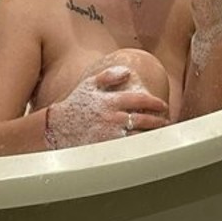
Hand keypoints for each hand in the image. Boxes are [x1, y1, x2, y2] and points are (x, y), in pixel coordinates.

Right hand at [43, 65, 168, 147]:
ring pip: (139, 136)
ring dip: (152, 136)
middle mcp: (112, 117)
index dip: (155, 102)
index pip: (141, 99)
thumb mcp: (89, 84)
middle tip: (166, 122)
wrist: (55, 127)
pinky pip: (128, 149)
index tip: (164, 106)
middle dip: (158, 121)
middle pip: (144, 119)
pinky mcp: (106, 148)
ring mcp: (110, 134)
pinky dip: (140, 148)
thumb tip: (128, 71)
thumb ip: (109, 75)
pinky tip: (146, 148)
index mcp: (111, 101)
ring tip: (160, 135)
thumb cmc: (74, 105)